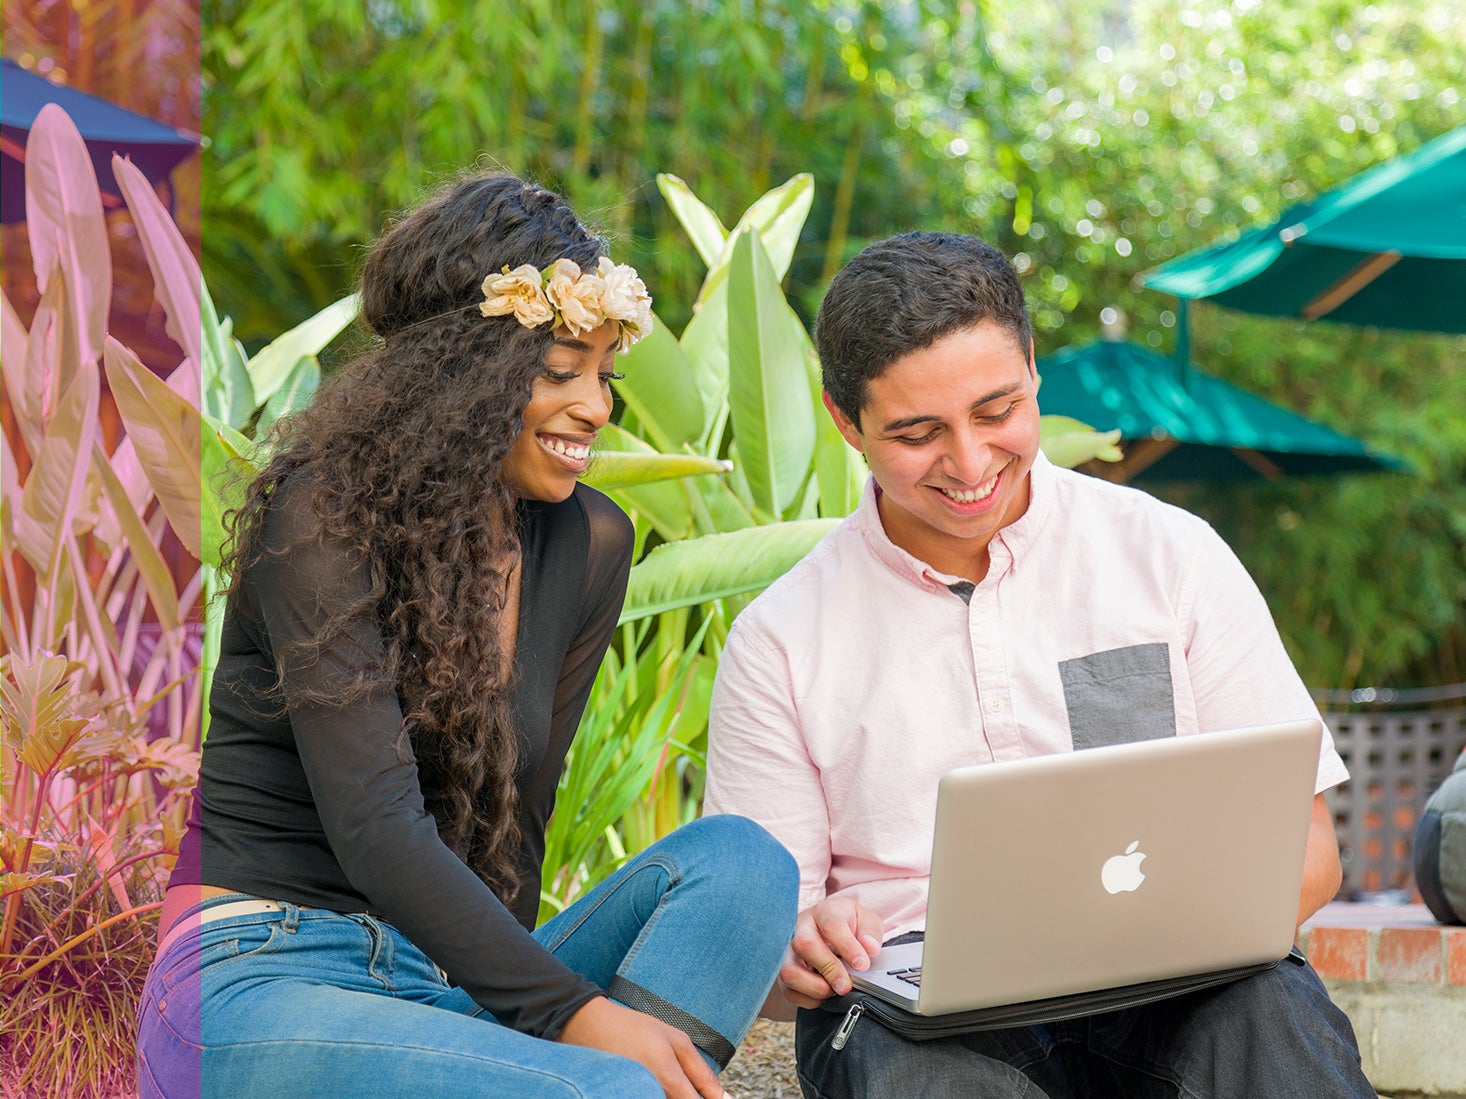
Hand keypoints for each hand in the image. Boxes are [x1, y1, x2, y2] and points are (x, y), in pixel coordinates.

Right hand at [557, 996, 728, 1098]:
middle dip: (688, 1094)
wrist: (590, 1026)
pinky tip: (652, 1078)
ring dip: (674, 1092)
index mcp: (668, 1078)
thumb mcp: (676, 1040)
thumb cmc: (635, 1029)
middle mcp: (652, 1094)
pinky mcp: (626, 1098)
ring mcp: (637, 1096)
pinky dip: (661, 1092)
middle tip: (675, 1073)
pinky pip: (653, 1098)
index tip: (709, 1094)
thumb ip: (702, 1074)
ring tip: (659, 1071)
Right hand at [776, 897, 884, 1009]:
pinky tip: (824, 993)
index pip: (831, 924)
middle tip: (846, 984)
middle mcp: (800, 928)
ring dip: (816, 988)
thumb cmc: (847, 926)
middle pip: (804, 945)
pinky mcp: (782, 972)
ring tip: (834, 990)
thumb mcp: (865, 921)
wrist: (831, 932)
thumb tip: (870, 949)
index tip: (862, 964)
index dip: (847, 947)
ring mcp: (788, 950)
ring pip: (789, 971)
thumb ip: (870, 932)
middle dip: (829, 969)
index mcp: (823, 912)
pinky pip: (789, 991)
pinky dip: (809, 999)